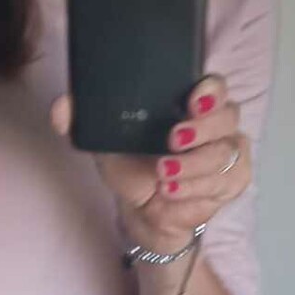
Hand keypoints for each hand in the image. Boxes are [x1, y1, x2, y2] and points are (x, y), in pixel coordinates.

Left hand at [50, 73, 250, 251]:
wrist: (144, 209)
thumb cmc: (132, 166)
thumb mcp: (105, 141)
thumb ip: (82, 119)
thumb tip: (61, 108)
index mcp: (190, 102)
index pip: (214, 85)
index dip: (210, 90)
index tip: (192, 100)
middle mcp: (216, 123)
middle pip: (227, 115)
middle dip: (202, 129)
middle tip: (173, 140)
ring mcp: (229, 151)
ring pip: (224, 153)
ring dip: (192, 166)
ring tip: (162, 175)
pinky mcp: (234, 180)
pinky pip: (224, 182)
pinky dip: (196, 188)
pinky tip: (173, 191)